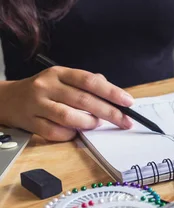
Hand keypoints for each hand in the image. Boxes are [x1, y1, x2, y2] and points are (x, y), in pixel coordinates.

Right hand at [0, 67, 133, 141]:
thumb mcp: (62, 79)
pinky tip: (76, 132)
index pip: (90, 81)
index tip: (128, 102)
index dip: (112, 92)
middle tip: (125, 121)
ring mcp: (36, 104)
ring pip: (69, 117)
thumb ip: (87, 84)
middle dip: (109, 112)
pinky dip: (70, 134)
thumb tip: (113, 94)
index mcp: (59, 73)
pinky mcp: (29, 122)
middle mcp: (47, 86)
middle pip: (83, 100)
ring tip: (97, 124)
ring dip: (89, 123)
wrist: (6, 99)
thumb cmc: (43, 90)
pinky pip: (54, 132)